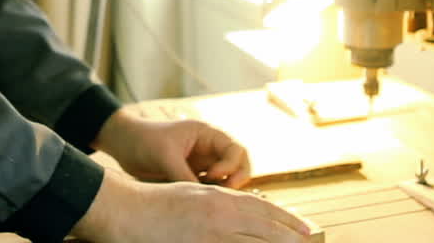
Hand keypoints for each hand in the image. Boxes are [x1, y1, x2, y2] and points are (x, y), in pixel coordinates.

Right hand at [72, 169, 312, 242]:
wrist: (123, 207)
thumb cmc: (150, 203)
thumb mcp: (188, 195)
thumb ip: (213, 205)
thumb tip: (232, 212)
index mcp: (217, 198)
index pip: (261, 209)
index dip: (286, 219)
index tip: (304, 228)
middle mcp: (219, 213)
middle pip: (264, 226)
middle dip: (290, 236)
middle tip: (310, 242)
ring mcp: (210, 232)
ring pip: (254, 240)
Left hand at [92, 109, 251, 187]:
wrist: (123, 145)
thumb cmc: (144, 139)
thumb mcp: (165, 156)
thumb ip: (184, 175)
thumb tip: (201, 197)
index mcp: (207, 135)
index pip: (235, 150)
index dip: (230, 165)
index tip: (211, 175)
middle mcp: (208, 150)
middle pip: (238, 166)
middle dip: (236, 180)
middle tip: (225, 194)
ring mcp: (201, 165)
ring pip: (224, 180)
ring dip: (223, 190)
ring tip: (210, 200)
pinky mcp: (191, 177)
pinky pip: (208, 189)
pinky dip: (208, 196)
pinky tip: (198, 204)